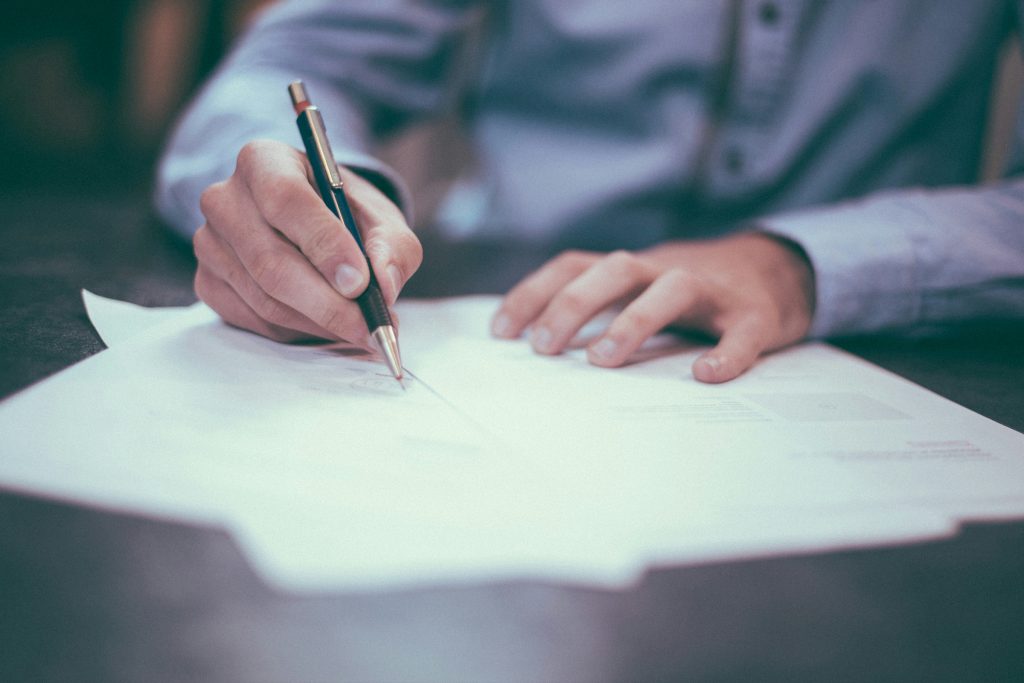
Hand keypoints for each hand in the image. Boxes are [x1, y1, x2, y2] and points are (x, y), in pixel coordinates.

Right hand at [193, 139, 421, 344]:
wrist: (313, 224)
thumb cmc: (345, 214)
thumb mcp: (381, 218)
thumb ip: (392, 246)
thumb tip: (384, 285)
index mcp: (264, 161)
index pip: (286, 199)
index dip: (324, 245)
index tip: (360, 283)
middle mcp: (225, 199)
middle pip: (271, 261)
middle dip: (328, 303)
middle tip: (370, 326)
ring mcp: (210, 243)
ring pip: (265, 299)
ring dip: (319, 322)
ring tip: (359, 328)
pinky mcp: (208, 282)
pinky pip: (254, 320)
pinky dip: (298, 331)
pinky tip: (326, 324)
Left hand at [490, 232, 814, 382]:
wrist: (777, 271)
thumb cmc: (690, 294)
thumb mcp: (639, 291)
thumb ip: (599, 309)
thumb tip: (536, 348)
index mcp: (632, 269)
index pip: (574, 266)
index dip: (534, 293)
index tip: (500, 332)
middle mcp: (666, 270)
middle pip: (615, 269)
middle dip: (573, 304)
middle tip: (543, 348)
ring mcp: (712, 291)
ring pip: (672, 288)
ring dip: (633, 320)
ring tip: (602, 360)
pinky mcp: (755, 315)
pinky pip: (741, 332)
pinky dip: (726, 353)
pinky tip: (706, 376)